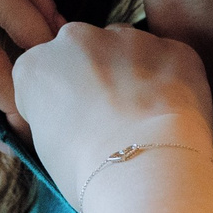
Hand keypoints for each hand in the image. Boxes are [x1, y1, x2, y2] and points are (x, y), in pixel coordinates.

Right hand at [12, 23, 212, 210]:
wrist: (146, 173)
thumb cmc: (89, 172)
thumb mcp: (46, 150)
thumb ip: (51, 119)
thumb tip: (65, 121)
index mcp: (37, 66)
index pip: (43, 75)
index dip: (60, 102)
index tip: (73, 126)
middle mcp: (78, 40)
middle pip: (86, 52)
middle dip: (96, 76)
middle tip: (112, 121)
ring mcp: (129, 39)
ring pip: (131, 51)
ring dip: (136, 75)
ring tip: (147, 122)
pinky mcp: (173, 48)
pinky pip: (172, 61)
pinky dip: (175, 83)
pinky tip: (176, 118)